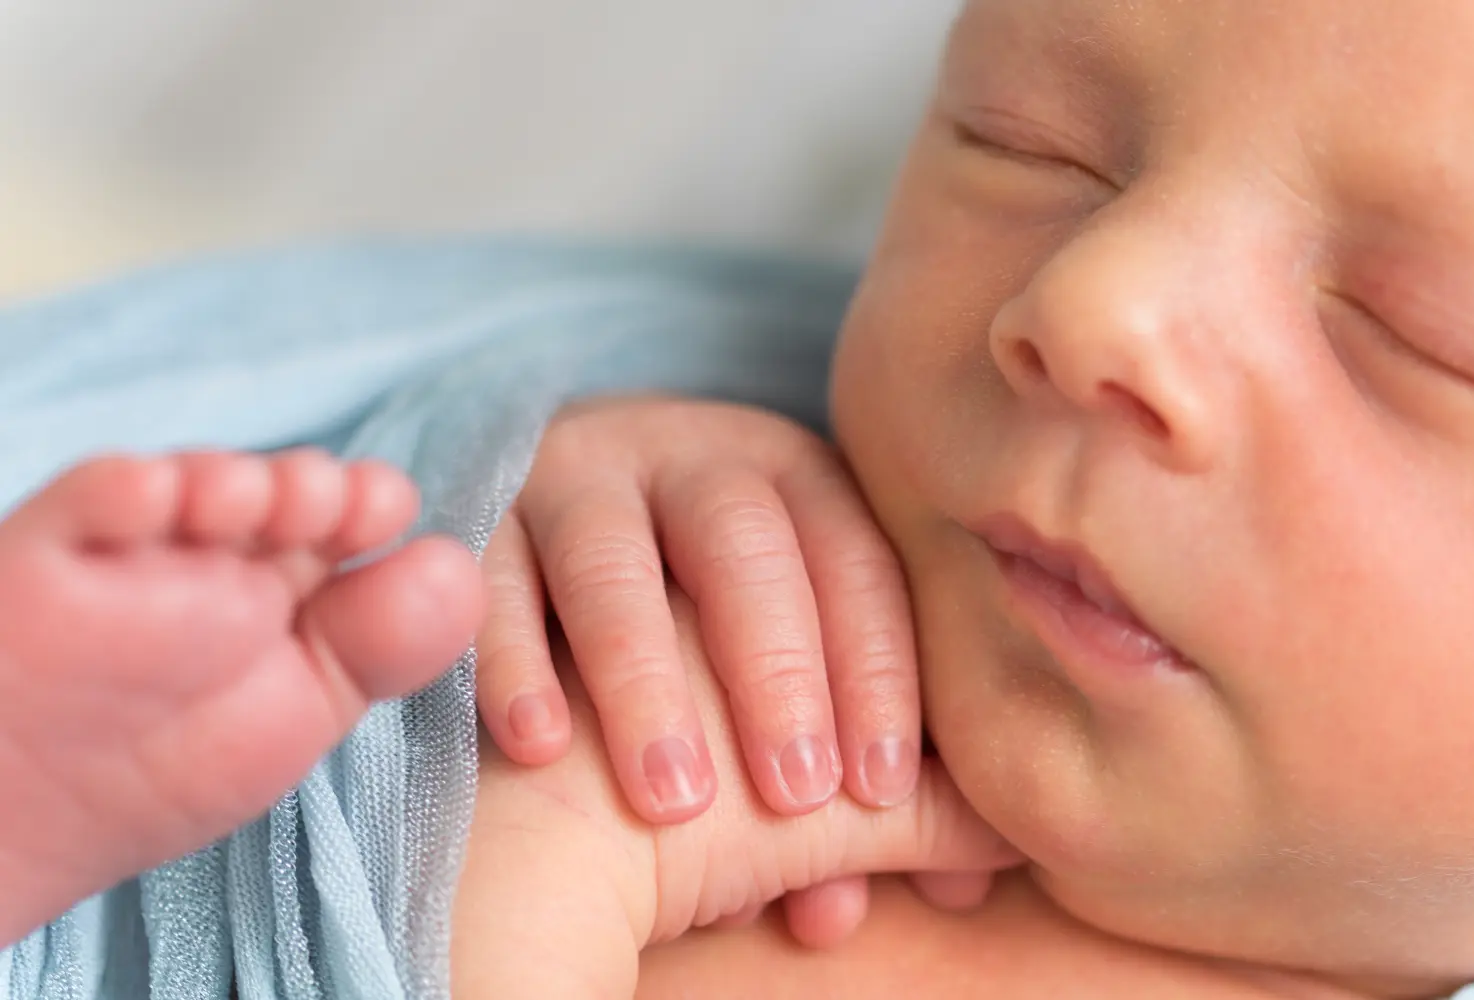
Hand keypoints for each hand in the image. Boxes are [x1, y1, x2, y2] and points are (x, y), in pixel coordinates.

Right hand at [476, 398, 920, 823]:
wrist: (563, 587)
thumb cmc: (710, 669)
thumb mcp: (806, 692)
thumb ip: (890, 778)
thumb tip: (978, 880)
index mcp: (788, 476)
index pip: (852, 557)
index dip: (876, 669)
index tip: (882, 785)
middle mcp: (685, 458)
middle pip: (742, 543)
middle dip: (776, 669)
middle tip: (797, 792)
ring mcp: (576, 480)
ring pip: (611, 563)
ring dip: (644, 678)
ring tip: (675, 800)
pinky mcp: (483, 520)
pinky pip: (491, 582)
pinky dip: (513, 662)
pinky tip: (540, 747)